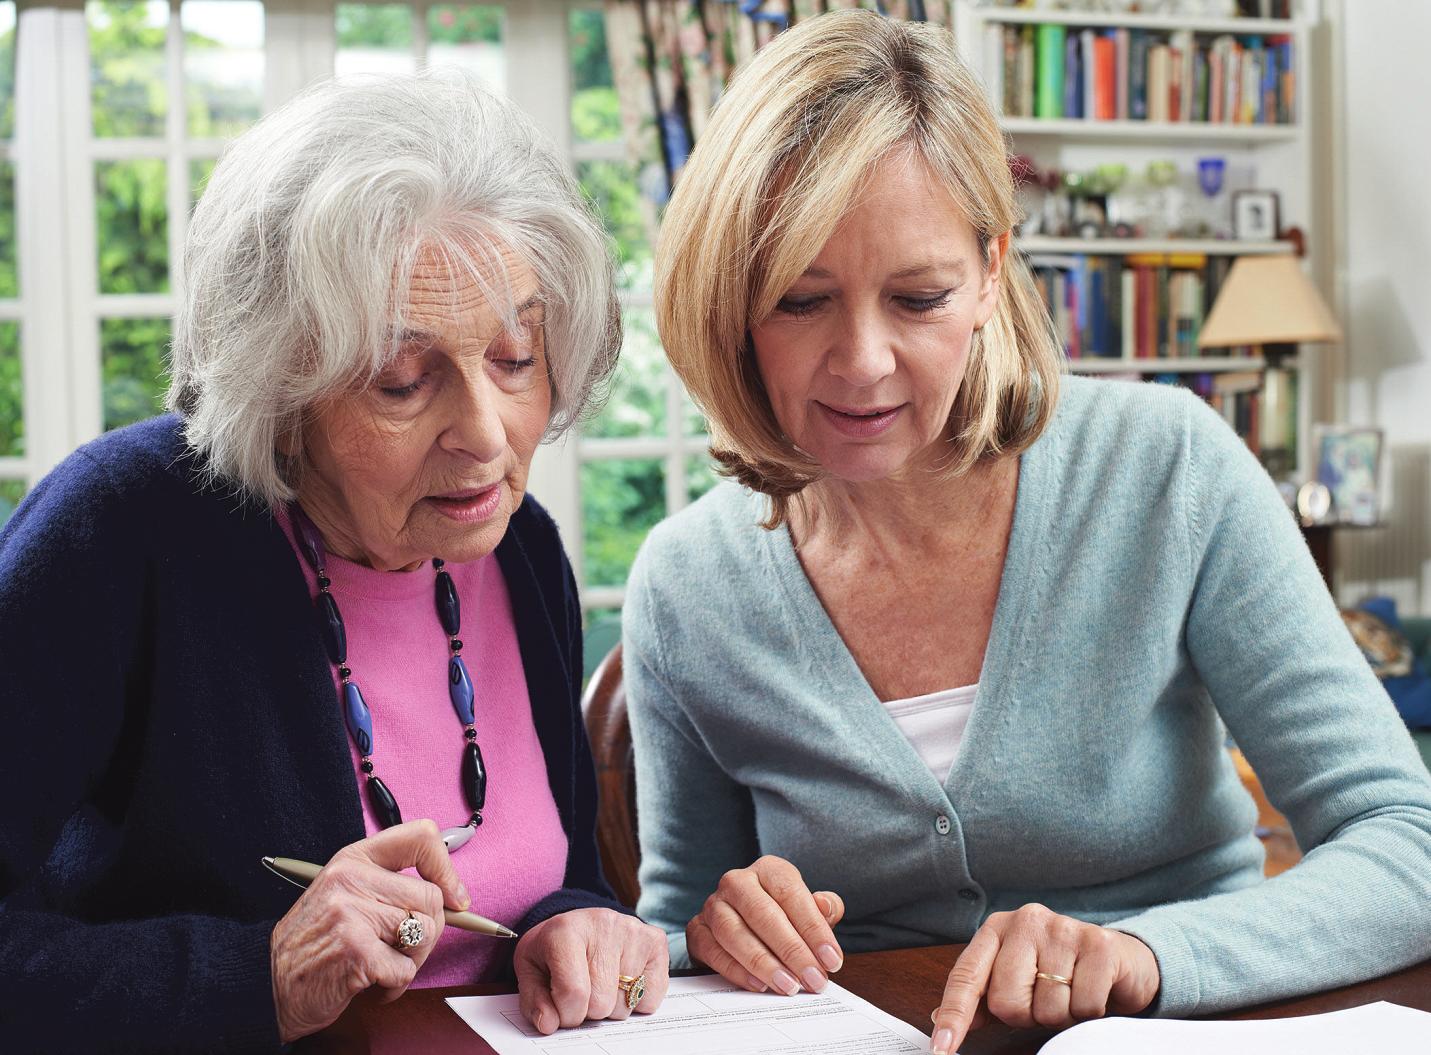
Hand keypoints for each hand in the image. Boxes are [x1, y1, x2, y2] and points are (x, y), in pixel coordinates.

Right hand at [269, 820, 468, 1042]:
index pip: (420, 837)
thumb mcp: (345, 895)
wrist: (263, 983)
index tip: (454, 896)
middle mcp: (352, 879)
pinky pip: (405, 969)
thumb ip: (390, 886)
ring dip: (412, 962)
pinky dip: (395, 986)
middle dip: (429, 932)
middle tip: (403, 949)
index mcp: (353, 859)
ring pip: (425, 934)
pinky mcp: (355, 951)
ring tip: (383, 966)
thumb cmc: (314, 943)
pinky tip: (371, 984)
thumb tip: (454, 896)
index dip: (446, 868)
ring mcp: (352, 914)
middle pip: (431, 898)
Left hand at [514, 908, 668, 1033]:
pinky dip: (636, 1000)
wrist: (579, 924)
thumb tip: (549, 1024)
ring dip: (611, 1005)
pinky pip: (651, 997)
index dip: (566, 1014)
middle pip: (601, 1002)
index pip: (573, 993)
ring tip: (601, 982)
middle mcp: (603, 925)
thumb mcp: (530, 970)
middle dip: (588, 1010)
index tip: (561, 1007)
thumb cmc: (554, 949)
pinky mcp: (655, 941)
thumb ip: (534, 1001)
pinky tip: (622, 980)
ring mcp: (633, 931)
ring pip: (626, 1004)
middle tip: (582, 991)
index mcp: (565, 931)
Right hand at [685, 855, 845, 996]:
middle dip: (792, 950)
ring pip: (734, 933)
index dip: (814, 929)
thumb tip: (827, 906)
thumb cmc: (782, 915)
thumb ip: (824, 908)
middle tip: (813, 979)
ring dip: (764, 963)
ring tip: (789, 986)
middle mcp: (736, 882)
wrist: (742, 922)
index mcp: (768, 869)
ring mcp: (713, 905)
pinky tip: (760, 985)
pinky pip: (713, 952)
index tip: (832, 960)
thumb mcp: (807, 908)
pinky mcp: (697, 930)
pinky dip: (737, 971)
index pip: (791, 894)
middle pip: (762, 914)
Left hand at [929, 904, 1160, 1053]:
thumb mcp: (1017, 980)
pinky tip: (1093, 992)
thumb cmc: (1060, 973)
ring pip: (1047, 1007)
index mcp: (997, 929)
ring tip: (1071, 994)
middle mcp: (1025, 921)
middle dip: (1027, 1015)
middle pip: (1007, 1000)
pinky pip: (1083, 1005)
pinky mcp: (1099, 943)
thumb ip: (982, 998)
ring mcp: (1062, 928)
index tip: (942, 1048)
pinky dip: (1089, 1012)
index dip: (955, 1015)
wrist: (1120, 960)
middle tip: (1045, 1000)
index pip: (967, 976)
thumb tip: (939, 1017)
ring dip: (1061, 1015)